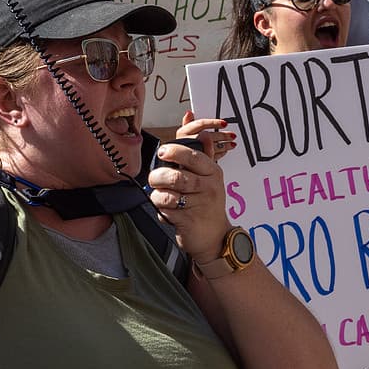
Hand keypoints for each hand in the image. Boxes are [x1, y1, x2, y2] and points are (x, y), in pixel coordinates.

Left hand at [149, 141, 230, 262]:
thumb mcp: (211, 177)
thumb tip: (205, 132)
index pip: (193, 157)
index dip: (174, 152)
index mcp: (213, 173)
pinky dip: (160, 211)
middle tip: (154, 178)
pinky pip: (165, 212)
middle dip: (158, 176)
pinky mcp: (188, 222)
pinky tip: (166, 211)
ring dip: (157, 195)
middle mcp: (209, 188)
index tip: (162, 151)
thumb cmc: (208, 203)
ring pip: (167, 195)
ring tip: (159, 196)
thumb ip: (205, 154)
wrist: (215, 236)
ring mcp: (199, 206)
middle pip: (176, 177)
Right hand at [176, 111, 237, 160]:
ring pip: (213, 146)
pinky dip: (221, 153)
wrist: (178, 164)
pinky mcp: (200, 161)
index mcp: (184, 132)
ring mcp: (195, 151)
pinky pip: (213, 156)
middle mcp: (189, 141)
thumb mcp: (183, 133)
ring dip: (224, 145)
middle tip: (232, 135)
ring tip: (232, 144)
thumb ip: (188, 123)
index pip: (201, 124)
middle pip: (209, 135)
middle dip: (222, 135)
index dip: (214, 123)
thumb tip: (189, 112)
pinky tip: (225, 151)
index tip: (224, 123)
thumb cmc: (182, 147)